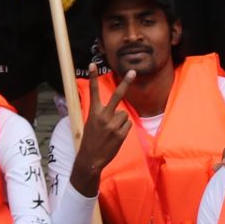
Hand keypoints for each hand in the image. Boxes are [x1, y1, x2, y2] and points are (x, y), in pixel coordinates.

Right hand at [71, 70, 135, 196]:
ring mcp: (113, 125)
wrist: (91, 159)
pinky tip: (116, 136)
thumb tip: (117, 109)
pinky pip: (128, 124)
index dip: (93, 77)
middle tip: (133, 71)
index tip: (92, 64)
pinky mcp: (121, 133)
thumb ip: (101, 114)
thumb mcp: (91, 124)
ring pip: (124, 114)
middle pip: (117, 96)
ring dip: (120, 121)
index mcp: (94, 112)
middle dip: (125, 83)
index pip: (93, 92)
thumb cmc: (91, 140)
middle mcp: (104, 116)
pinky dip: (124, 129)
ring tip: (111, 131)